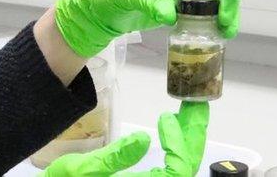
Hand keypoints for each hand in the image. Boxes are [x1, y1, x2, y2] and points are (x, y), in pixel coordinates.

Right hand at [41, 102, 209, 176]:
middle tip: (196, 106)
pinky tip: (170, 128)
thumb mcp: (81, 170)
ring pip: (180, 166)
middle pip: (186, 168)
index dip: (178, 144)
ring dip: (188, 138)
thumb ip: (113, 158)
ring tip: (188, 113)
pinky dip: (176, 146)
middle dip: (193, 135)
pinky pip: (170, 167)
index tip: (166, 117)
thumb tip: (145, 139)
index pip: (177, 171)